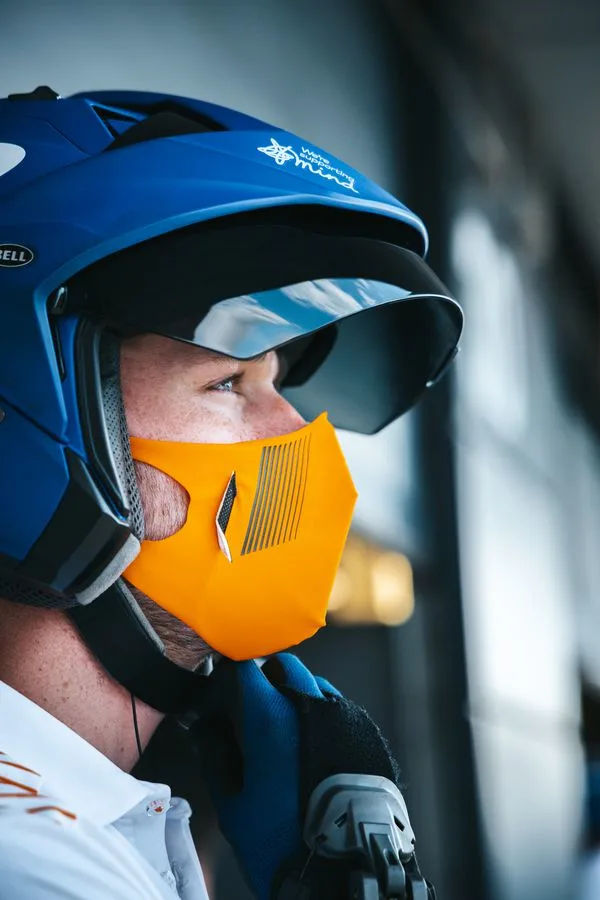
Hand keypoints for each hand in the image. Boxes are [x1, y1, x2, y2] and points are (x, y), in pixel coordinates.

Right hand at [191, 653, 402, 899]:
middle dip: (262, 679)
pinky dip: (318, 715)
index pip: (243, 669)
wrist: (346, 871)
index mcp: (272, 717)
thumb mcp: (233, 805)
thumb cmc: (284, 843)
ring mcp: (343, 716)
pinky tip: (309, 748)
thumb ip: (214, 755)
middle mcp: (310, 705)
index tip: (219, 692)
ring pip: (312, 684)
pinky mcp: (365, 733)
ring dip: (292, 695)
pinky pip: (336, 707)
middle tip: (248, 711)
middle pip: (282, 667)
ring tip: (280, 733)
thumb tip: (205, 727)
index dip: (226, 677)